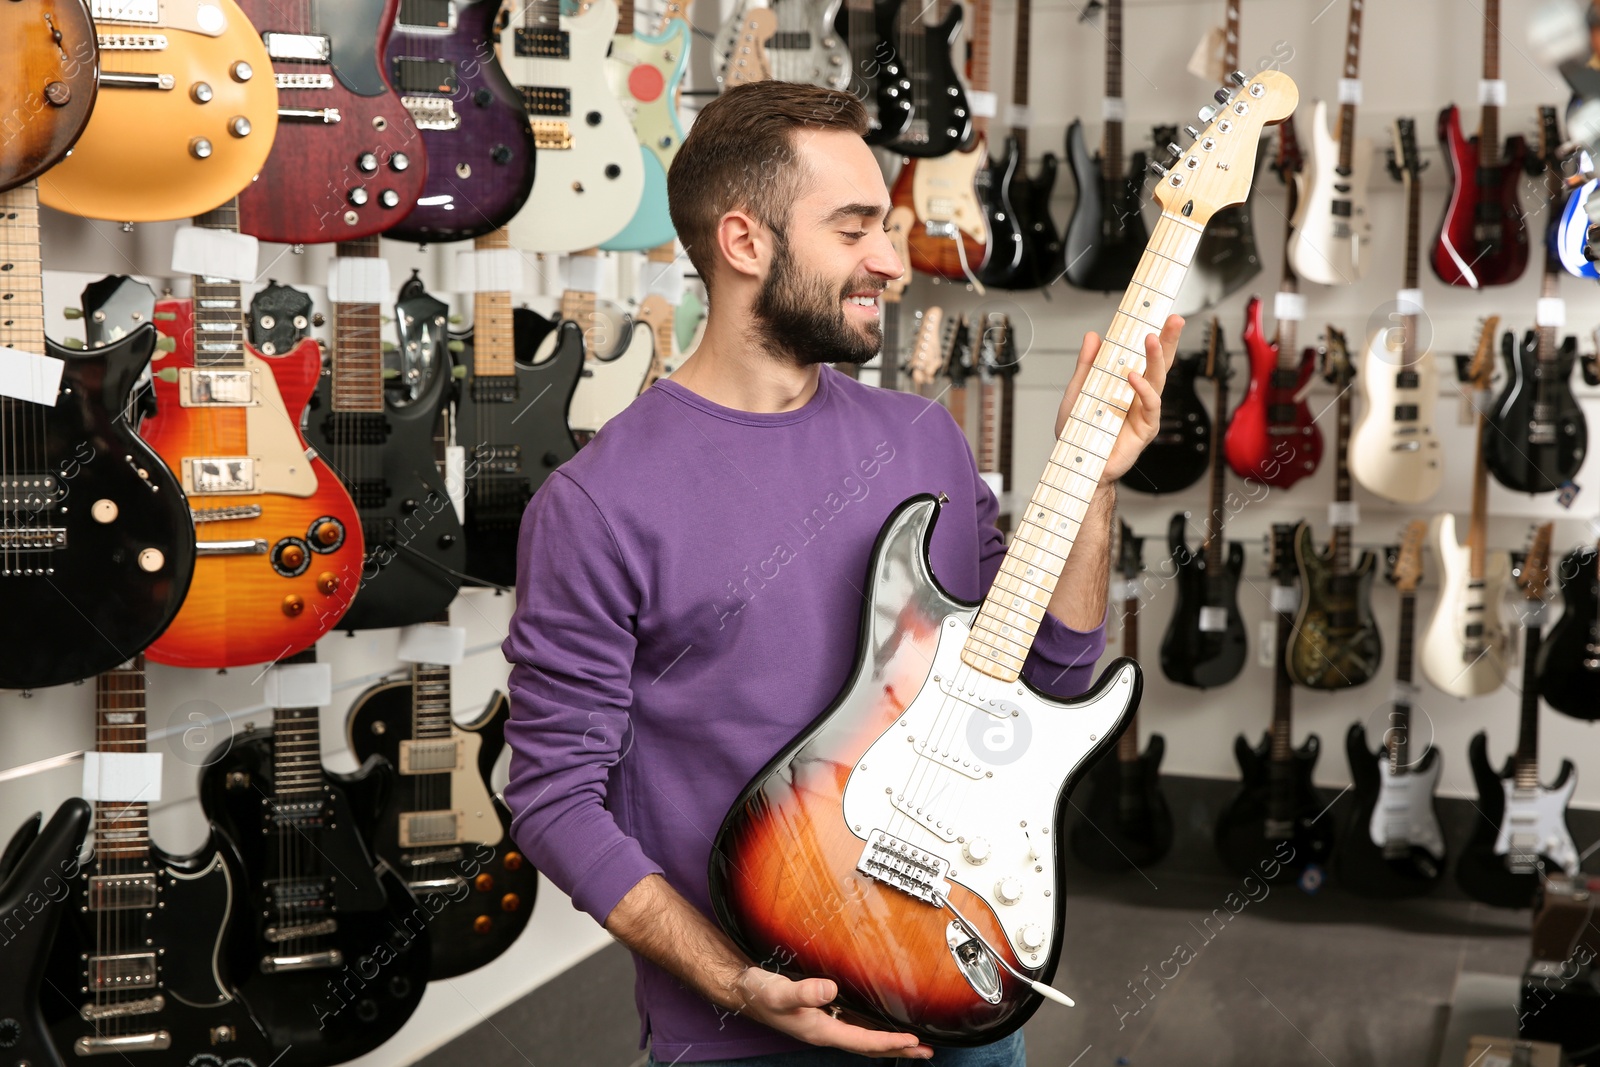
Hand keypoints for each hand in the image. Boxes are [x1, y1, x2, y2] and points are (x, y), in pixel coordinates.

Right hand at [733, 967, 933, 1058]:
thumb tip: (830, 990)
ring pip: (864, 1038)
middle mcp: (827, 1031)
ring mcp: (826, 1025)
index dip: (888, 1043)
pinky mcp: (824, 1015)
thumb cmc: (761, 994)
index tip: (913, 1041)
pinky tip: (881, 1025)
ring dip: (889, 1042)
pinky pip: (856, 1027)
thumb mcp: (780, 993)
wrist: (745, 992)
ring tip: (913, 1043)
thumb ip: (804, 992)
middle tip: (925, 1051)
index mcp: (821, 1031)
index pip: (863, 1041)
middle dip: (898, 1050)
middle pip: (869, 1046)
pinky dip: (874, 1030)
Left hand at [1053, 313, 1183, 485]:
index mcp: (1125, 384)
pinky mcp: (1145, 429)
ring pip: (1158, 380)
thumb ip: (1087, 365)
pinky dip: (1143, 390)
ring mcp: (1144, 411)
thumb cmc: (1079, 431)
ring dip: (1157, 359)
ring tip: (1152, 339)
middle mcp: (1139, 396)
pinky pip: (1150, 406)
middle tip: (1174, 320)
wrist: (1075, 462)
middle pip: (1160, 364)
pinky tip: (1134, 378)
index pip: (1143, 356)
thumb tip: (1093, 336)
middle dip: (1169, 341)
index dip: (1153, 337)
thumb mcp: (1078, 391)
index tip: (1158, 315)